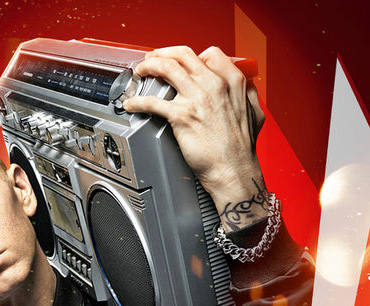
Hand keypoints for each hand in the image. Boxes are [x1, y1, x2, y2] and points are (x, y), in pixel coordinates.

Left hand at [124, 46, 268, 229]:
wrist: (233, 171)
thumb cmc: (241, 149)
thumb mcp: (255, 113)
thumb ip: (248, 95)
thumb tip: (245, 87)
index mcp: (232, 82)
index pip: (208, 54)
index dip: (190, 56)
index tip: (179, 61)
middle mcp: (213, 85)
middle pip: (183, 55)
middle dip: (163, 53)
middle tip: (152, 59)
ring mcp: (196, 99)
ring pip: (167, 68)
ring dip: (149, 66)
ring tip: (141, 71)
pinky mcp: (181, 116)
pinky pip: (153, 102)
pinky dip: (138, 101)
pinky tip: (131, 104)